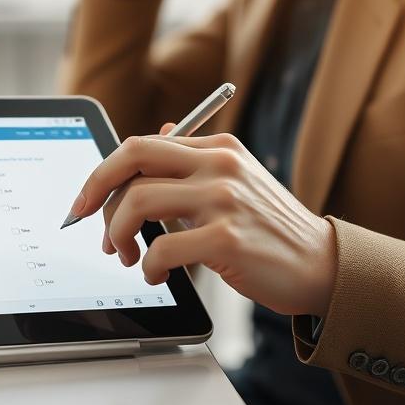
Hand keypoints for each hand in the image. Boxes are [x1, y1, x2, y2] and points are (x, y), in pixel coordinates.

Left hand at [68, 126, 337, 316]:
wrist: (320, 264)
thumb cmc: (270, 229)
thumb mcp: (237, 180)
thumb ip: (196, 159)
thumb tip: (161, 129)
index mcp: (217, 147)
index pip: (141, 144)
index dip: (103, 172)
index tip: (83, 200)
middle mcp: (219, 164)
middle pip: (132, 158)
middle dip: (95, 191)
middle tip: (85, 223)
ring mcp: (224, 198)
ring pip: (138, 202)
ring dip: (118, 234)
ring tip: (126, 256)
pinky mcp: (227, 238)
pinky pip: (161, 248)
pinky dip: (148, 266)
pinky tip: (157, 275)